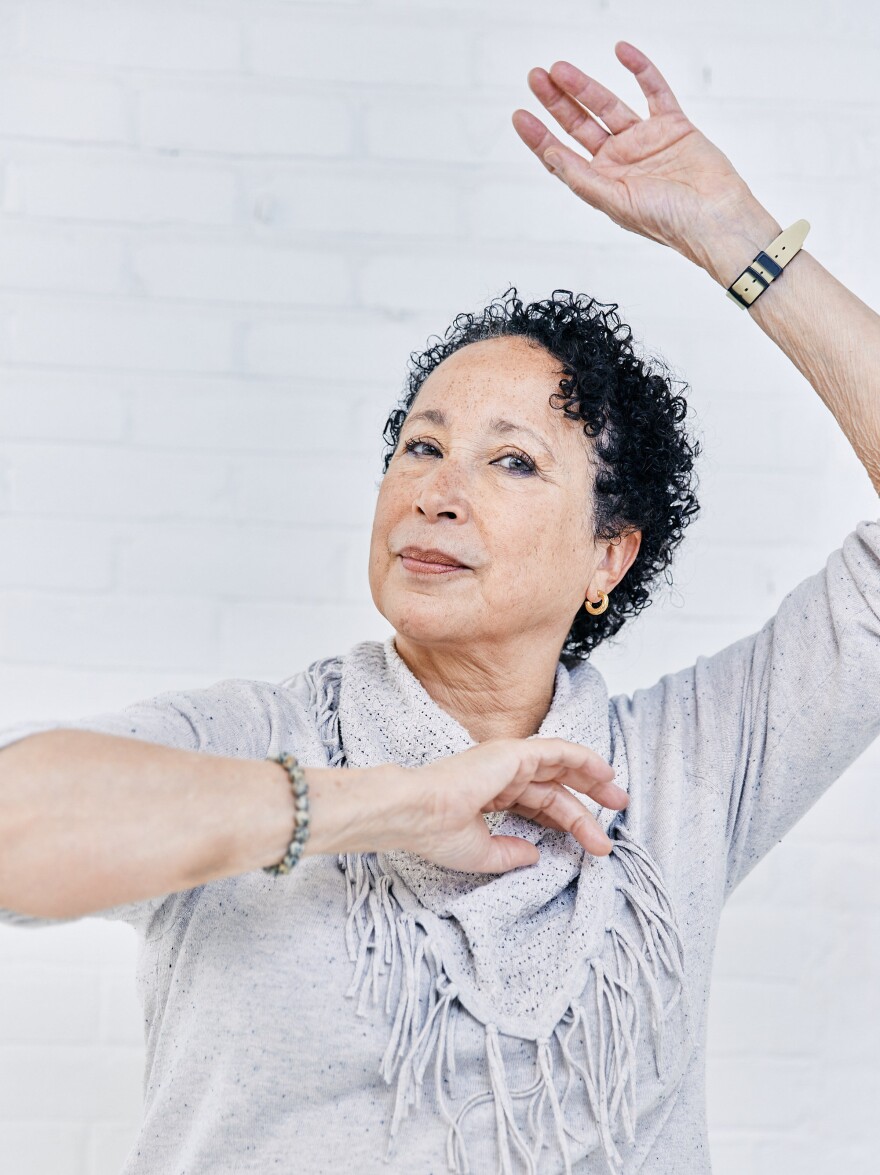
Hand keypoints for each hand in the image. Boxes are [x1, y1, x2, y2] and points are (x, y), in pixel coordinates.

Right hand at [394, 736, 627, 873]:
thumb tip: (536, 854)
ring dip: (591, 780)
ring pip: (560, 767)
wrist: (416, 813)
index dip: (564, 822)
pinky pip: (556, 751)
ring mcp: (506, 761)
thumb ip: (510, 853)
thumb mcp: (482, 852)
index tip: (589, 844)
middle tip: (614, 818)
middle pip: (553, 787)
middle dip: (585, 802)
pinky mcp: (513, 752)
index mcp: (490, 794)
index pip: (536, 805)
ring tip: (618, 799)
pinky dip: (582, 758)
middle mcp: (500, 774)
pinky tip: (604, 773)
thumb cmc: (435, 832)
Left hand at [511, 41, 777, 280]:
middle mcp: (620, 160)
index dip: (540, 136)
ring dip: (585, 86)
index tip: (520, 115)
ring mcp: (645, 141)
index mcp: (603, 182)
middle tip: (536, 77)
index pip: (563, 155)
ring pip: (609, 105)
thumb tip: (549, 155)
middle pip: (580, 124)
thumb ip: (581, 178)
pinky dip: (640, 69)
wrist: (717, 218)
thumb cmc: (670, 222)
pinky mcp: (673, 125)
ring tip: (560, 69)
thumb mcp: (616, 203)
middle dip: (557, 101)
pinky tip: (621, 52)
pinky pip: (654, 90)